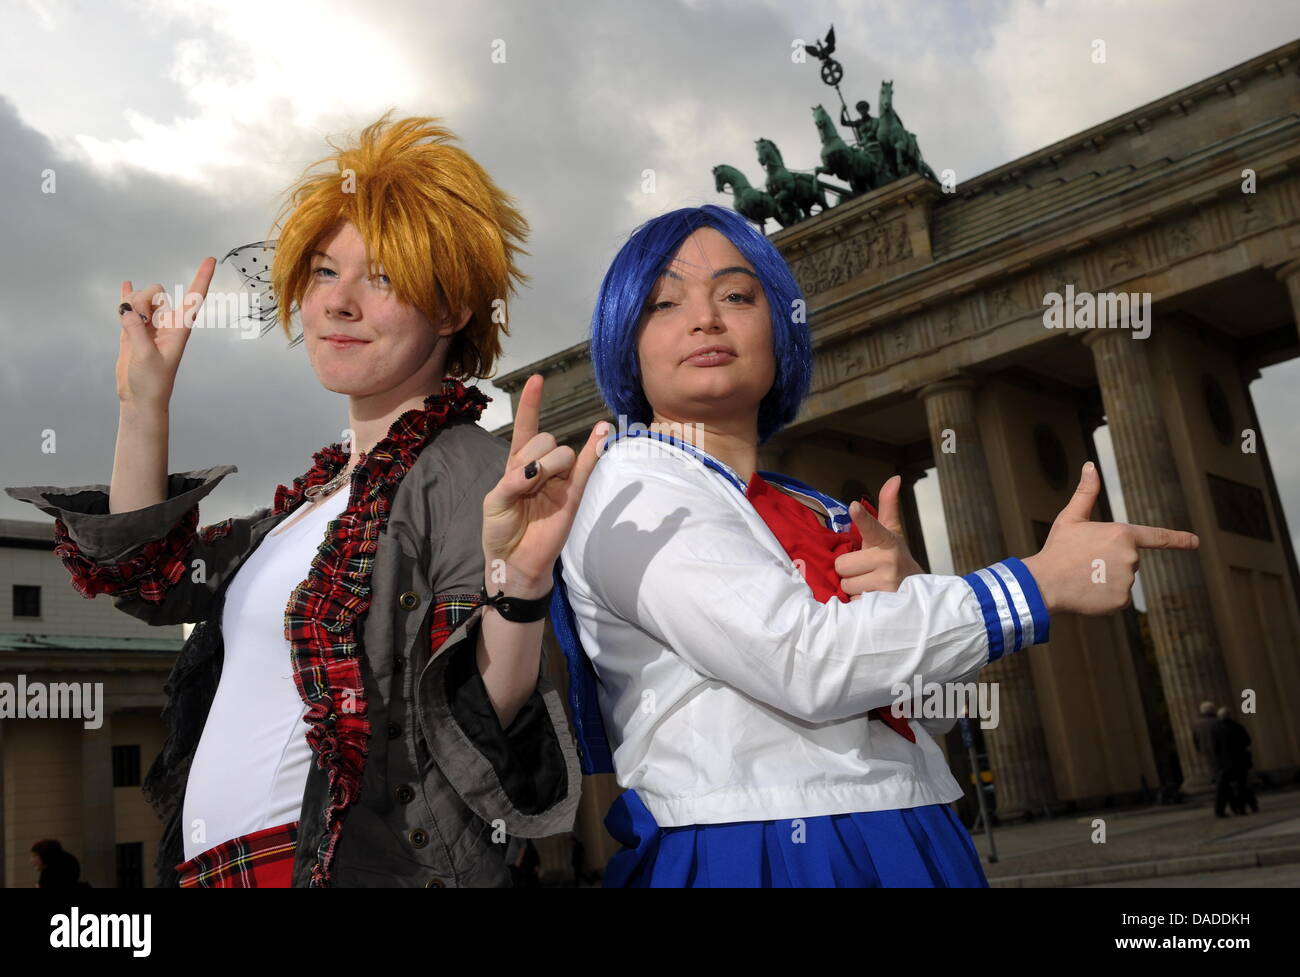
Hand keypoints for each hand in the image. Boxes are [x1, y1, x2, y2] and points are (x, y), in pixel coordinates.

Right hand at [116, 257, 215, 407]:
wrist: (139, 397)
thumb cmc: (152, 382)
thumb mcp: (146, 356)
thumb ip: (135, 330)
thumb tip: (126, 308)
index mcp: (179, 328)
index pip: (194, 298)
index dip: (202, 278)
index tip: (210, 259)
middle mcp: (167, 323)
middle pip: (156, 292)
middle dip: (143, 299)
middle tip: (139, 323)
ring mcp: (149, 325)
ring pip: (140, 298)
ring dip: (131, 305)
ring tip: (129, 326)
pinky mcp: (133, 329)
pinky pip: (129, 306)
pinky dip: (126, 295)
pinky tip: (126, 285)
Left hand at [481, 374, 607, 597]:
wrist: (515, 561)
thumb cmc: (500, 532)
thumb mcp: (494, 503)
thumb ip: (511, 482)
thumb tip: (536, 471)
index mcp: (516, 465)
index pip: (525, 428)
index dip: (530, 404)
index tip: (536, 380)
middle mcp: (539, 467)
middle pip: (544, 439)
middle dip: (534, 455)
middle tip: (525, 484)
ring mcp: (559, 480)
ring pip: (562, 453)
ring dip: (549, 465)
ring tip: (538, 490)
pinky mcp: (573, 494)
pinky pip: (587, 467)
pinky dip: (596, 448)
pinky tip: (603, 430)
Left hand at [834, 474, 924, 598]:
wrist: (917, 590)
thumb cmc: (896, 558)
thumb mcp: (892, 533)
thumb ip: (888, 506)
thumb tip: (895, 477)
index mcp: (887, 540)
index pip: (872, 527)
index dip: (862, 518)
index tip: (854, 507)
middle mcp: (889, 559)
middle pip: (842, 564)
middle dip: (850, 570)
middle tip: (866, 570)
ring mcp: (887, 582)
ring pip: (845, 584)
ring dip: (854, 587)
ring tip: (871, 584)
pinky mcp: (884, 602)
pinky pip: (853, 600)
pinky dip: (859, 601)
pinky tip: (873, 598)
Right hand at [1021, 461, 1198, 614]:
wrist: (1044, 583)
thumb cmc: (1058, 548)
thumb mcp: (1070, 518)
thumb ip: (1086, 493)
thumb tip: (1090, 466)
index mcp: (1122, 534)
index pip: (1157, 537)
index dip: (1178, 539)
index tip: (1195, 541)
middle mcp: (1130, 557)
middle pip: (1129, 559)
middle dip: (1110, 561)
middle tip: (1084, 562)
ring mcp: (1128, 580)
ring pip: (1122, 579)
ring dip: (1106, 579)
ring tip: (1083, 577)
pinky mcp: (1122, 600)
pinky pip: (1118, 597)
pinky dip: (1105, 596)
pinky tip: (1087, 592)